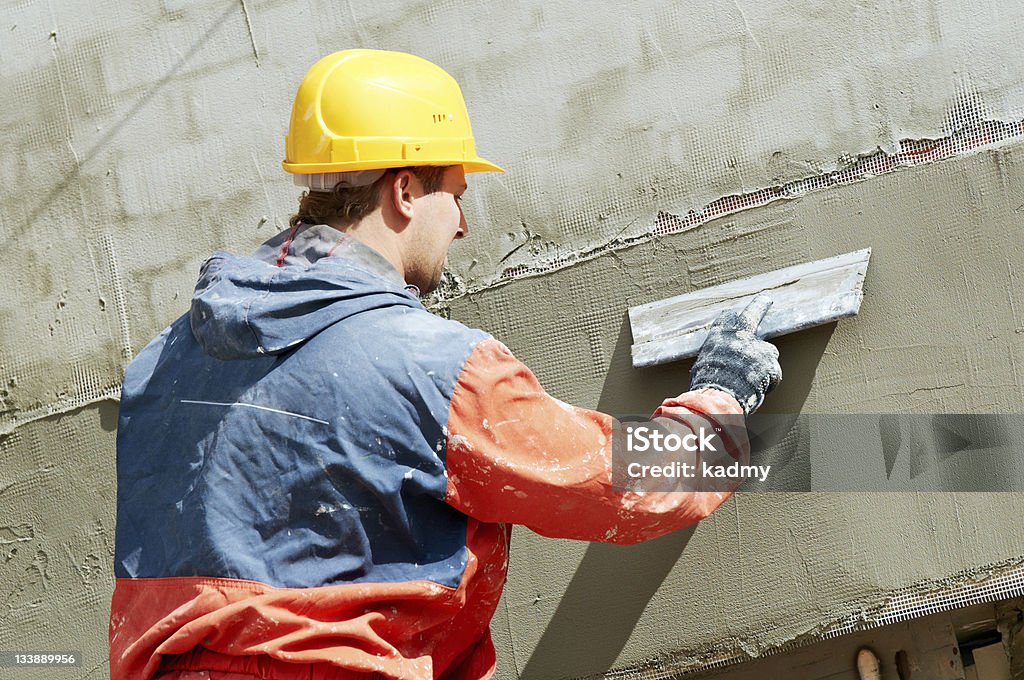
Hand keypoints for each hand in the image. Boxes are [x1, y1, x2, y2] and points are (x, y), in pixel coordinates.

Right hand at [689, 294, 781, 414]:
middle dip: (759, 305)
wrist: (718, 398)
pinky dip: (769, 381)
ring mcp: (757, 348)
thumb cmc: (706, 386)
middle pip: (752, 315)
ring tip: (753, 379)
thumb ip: (715, 358)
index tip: (734, 316)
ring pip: (768, 351)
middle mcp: (739, 336)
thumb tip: (717, 363)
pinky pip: (774, 373)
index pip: (726, 318)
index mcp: (718, 336)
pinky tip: (758, 390)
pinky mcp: (771, 363)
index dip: (732, 319)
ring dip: (764, 361)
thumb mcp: (702, 367)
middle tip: (766, 299)